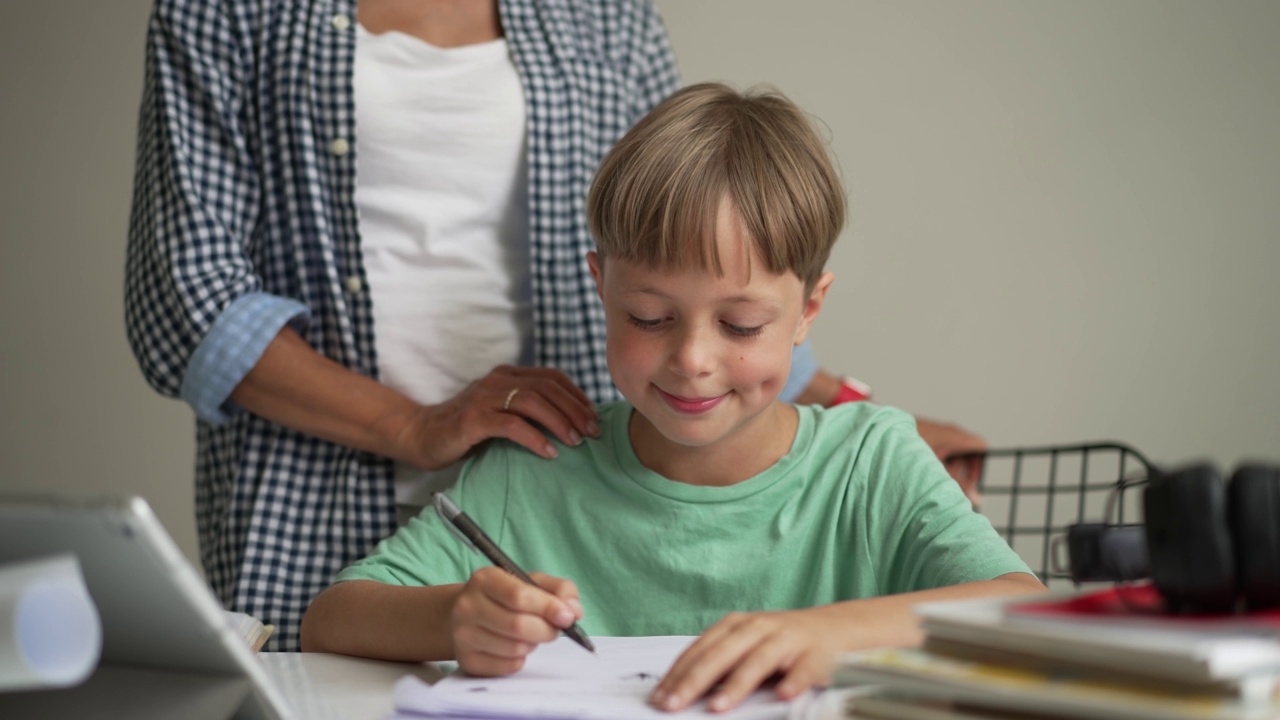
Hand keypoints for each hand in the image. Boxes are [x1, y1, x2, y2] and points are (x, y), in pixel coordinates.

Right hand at [405, 365, 599, 469]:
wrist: (421, 435)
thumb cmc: (466, 429)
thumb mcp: (500, 413)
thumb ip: (526, 411)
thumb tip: (569, 424)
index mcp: (507, 375)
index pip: (552, 378)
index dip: (577, 395)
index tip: (594, 417)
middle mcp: (498, 380)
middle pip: (547, 388)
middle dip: (575, 410)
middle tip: (592, 432)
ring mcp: (484, 398)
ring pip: (532, 402)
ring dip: (559, 422)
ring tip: (576, 441)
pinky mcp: (473, 419)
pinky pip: (512, 425)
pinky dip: (534, 438)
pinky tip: (549, 452)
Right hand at [450, 567, 582, 675]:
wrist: (467, 614)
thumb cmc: (505, 597)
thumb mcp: (531, 582)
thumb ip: (559, 589)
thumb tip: (574, 611)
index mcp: (484, 579)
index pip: (519, 596)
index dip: (548, 608)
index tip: (567, 616)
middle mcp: (467, 606)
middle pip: (518, 625)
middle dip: (546, 630)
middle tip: (555, 628)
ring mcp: (463, 635)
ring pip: (515, 648)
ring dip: (533, 644)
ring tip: (529, 634)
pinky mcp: (467, 660)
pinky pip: (509, 666)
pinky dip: (521, 659)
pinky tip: (514, 647)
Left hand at [650, 609, 838, 712]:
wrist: (835, 629)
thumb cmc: (782, 643)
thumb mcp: (747, 646)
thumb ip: (720, 665)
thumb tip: (682, 691)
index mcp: (735, 626)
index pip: (699, 650)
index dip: (677, 674)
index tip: (660, 697)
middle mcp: (758, 628)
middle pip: (721, 654)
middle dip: (695, 681)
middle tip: (676, 704)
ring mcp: (786, 638)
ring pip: (758, 660)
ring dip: (737, 684)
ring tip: (718, 707)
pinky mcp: (815, 653)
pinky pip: (803, 669)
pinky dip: (793, 682)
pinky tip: (783, 695)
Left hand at [914, 417, 985, 506]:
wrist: (879, 433)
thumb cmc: (907, 448)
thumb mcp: (935, 470)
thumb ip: (957, 485)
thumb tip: (976, 499)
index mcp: (954, 436)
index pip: (981, 447)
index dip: (980, 465)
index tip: (971, 481)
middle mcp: (948, 433)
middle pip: (969, 452)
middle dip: (965, 471)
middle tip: (953, 486)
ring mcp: (937, 435)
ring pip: (955, 453)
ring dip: (952, 469)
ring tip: (936, 481)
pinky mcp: (927, 439)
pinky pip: (942, 451)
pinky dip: (940, 464)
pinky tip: (926, 474)